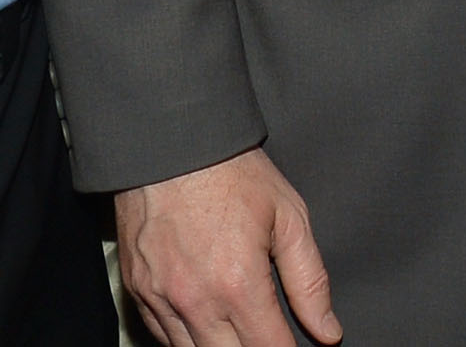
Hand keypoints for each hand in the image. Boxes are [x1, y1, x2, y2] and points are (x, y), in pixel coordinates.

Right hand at [116, 147, 340, 346]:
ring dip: (219, 346)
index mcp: (238, 285)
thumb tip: (327, 331)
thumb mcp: (288, 216)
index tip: (293, 345)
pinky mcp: (137, 290)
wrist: (170, 140)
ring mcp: (161, 298)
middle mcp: (196, 301)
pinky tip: (205, 321)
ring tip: (237, 328)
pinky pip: (164, 336)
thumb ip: (310, 281)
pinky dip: (186, 337)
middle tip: (264, 333)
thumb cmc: (231, 172)